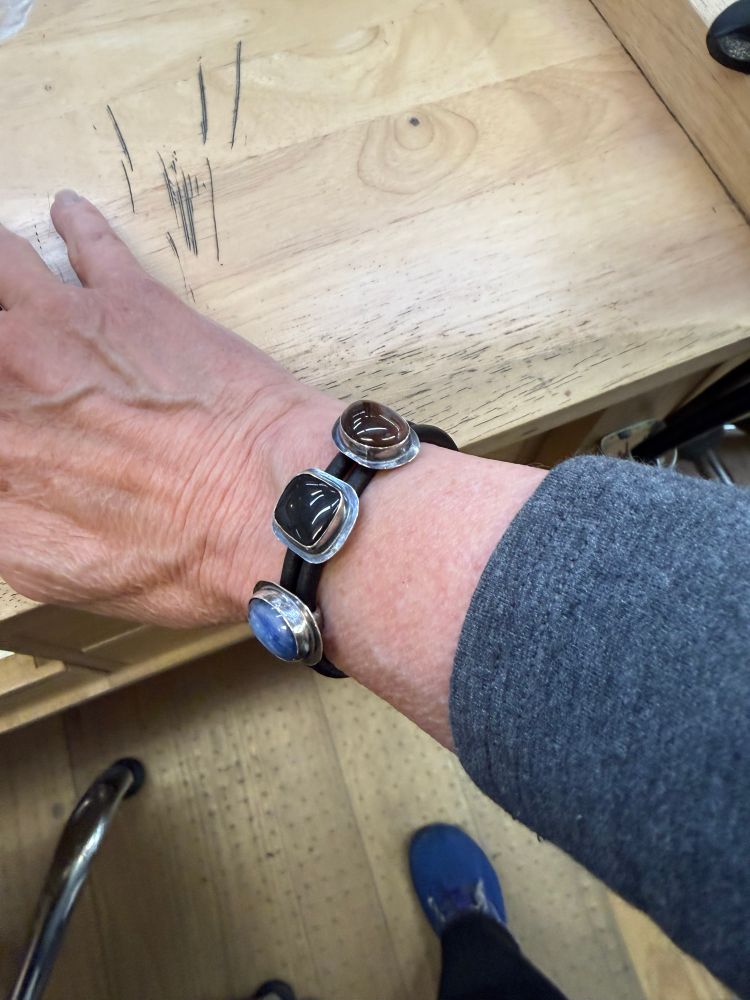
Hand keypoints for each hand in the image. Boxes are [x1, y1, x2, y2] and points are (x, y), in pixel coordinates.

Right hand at [0, 190, 336, 625]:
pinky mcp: (131, 296)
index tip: (11, 420)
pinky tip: (67, 212)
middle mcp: (5, 369)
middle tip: (16, 354)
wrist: (268, 510)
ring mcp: (62, 322)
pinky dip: (74, 222)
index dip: (0, 416)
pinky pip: (87, 238)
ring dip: (1, 269)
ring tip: (7, 272)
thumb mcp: (49, 568)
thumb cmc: (170, 555)